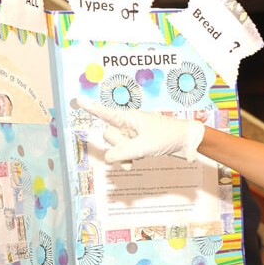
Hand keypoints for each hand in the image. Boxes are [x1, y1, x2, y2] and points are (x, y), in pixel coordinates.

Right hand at [70, 96, 204, 164]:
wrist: (186, 141)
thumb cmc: (168, 136)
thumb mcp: (145, 146)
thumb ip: (124, 152)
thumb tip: (108, 158)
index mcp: (129, 117)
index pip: (105, 113)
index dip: (90, 107)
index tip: (76, 100)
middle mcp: (127, 124)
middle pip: (109, 136)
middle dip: (119, 145)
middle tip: (137, 146)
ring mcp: (132, 135)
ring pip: (116, 147)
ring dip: (125, 154)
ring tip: (141, 155)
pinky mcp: (137, 144)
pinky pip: (124, 153)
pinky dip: (127, 159)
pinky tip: (133, 164)